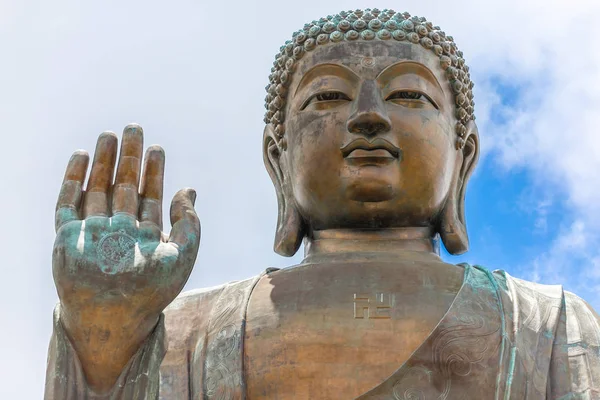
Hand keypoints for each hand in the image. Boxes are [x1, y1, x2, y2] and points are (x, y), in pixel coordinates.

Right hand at [52, 124, 199, 391]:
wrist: (113, 318)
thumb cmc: (151, 292)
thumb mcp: (181, 256)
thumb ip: (189, 224)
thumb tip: (190, 190)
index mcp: (145, 235)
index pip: (150, 196)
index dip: (154, 172)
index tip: (157, 148)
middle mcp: (119, 230)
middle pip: (123, 186)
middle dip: (128, 158)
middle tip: (133, 128)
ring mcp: (93, 232)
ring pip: (97, 188)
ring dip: (102, 162)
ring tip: (108, 135)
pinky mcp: (67, 236)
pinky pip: (68, 203)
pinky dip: (73, 179)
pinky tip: (81, 157)